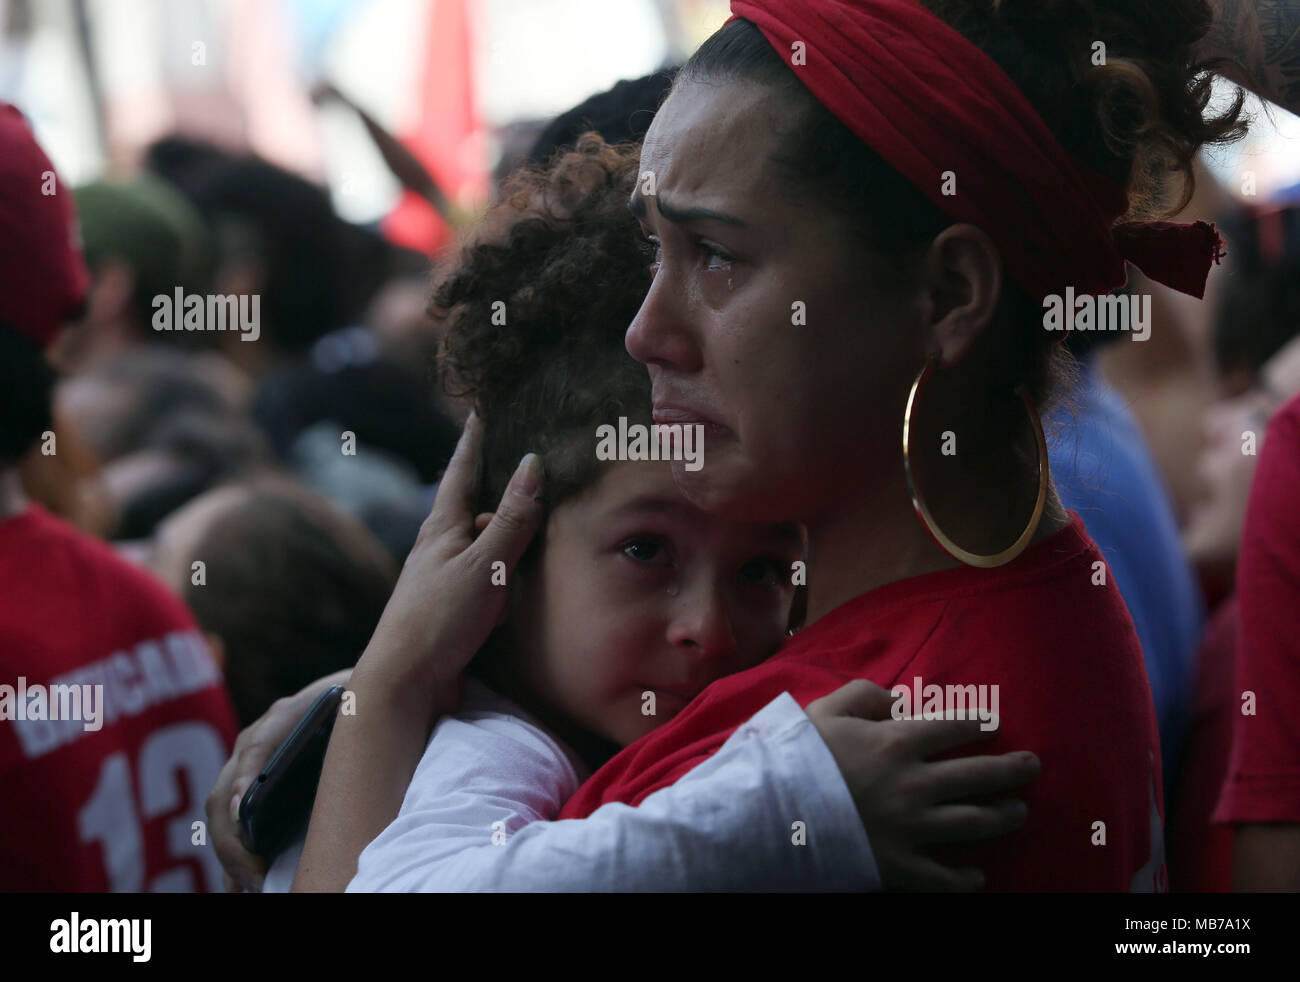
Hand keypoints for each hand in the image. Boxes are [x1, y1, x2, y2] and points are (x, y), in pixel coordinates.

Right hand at [204, 670, 347, 891]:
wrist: (354, 697)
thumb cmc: (361, 704)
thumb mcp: (360, 705)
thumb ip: (354, 716)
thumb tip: (354, 740)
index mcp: (284, 717)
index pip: (257, 747)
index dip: (246, 779)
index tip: (244, 813)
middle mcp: (256, 742)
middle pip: (227, 792)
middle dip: (234, 839)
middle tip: (255, 875)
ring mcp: (246, 767)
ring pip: (222, 815)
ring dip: (230, 855)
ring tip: (251, 886)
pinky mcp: (249, 790)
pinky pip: (229, 826)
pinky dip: (231, 858)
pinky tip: (239, 887)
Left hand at [352, 412, 544, 715]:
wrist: (404, 685)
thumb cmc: (439, 619)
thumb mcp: (483, 563)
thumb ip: (511, 518)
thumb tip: (532, 463)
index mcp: (441, 529)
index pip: (461, 472)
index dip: (473, 442)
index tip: (480, 412)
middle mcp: (438, 549)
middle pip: (473, 508)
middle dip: (498, 489)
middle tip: (527, 465)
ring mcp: (444, 581)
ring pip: (481, 546)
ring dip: (505, 535)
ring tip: (535, 521)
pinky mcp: (452, 611)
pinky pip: (486, 579)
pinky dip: (504, 571)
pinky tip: (519, 580)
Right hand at [806, 679, 1039, 891]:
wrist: (770, 813)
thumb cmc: (795, 757)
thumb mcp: (824, 710)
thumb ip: (864, 695)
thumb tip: (899, 699)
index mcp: (897, 742)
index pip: (954, 726)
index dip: (980, 723)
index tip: (994, 724)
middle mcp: (915, 784)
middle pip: (980, 775)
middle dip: (1013, 769)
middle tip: (1033, 766)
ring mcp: (911, 829)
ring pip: (974, 823)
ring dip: (1004, 817)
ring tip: (1019, 812)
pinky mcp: (900, 866)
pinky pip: (944, 878)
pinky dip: (966, 879)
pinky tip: (978, 876)